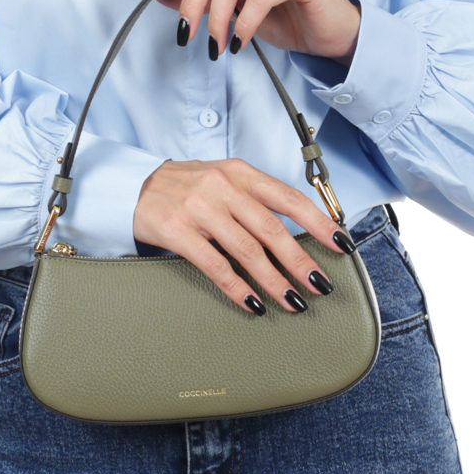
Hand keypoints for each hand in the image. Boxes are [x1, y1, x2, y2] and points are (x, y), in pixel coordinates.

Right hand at [133, 158, 351, 313]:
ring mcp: (199, 208)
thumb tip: (296, 233)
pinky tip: (252, 301)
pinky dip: (237, 286)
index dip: (318, 221)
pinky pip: (215, 264)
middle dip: (301, 260)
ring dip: (274, 279)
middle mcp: (222, 186)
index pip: (288, 197)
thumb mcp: (223, 180)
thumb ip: (255, 199)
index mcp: (240, 172)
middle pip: (272, 228)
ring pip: (247, 249)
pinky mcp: (177, 230)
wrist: (132, 186)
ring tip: (292, 300)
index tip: (341, 243)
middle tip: (320, 283)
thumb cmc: (184, 188)